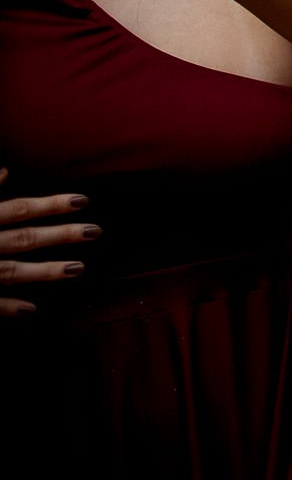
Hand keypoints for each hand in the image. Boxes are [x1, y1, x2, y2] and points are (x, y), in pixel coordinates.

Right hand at [0, 169, 95, 316]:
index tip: (82, 201)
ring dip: (45, 271)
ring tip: (79, 269)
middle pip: (25, 239)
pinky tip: (32, 310)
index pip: (20, 209)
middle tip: (96, 231)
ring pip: (12, 271)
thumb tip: (6, 170)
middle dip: (61, 235)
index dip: (51, 205)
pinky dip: (7, 307)